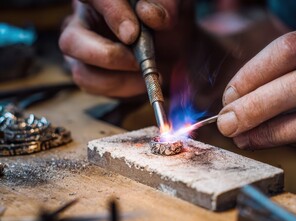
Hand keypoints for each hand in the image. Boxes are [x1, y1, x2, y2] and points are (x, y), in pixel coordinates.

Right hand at [59, 0, 189, 96]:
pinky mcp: (91, 75)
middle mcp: (83, 22)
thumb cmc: (169, 22)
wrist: (178, 47)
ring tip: (148, 74)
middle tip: (138, 62)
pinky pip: (96, 89)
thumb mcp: (174, 8)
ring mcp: (83, 52)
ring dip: (119, 80)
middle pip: (71, 41)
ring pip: (82, 72)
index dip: (111, 15)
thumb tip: (149, 14)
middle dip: (107, 56)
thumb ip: (165, 6)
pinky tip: (143, 82)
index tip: (132, 34)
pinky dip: (123, 89)